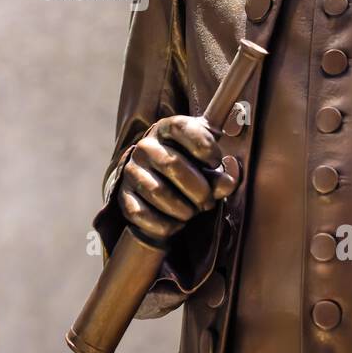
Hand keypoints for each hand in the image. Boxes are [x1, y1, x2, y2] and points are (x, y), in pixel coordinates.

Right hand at [117, 116, 236, 242]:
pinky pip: (141, 213)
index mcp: (167, 128)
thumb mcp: (206, 162)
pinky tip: (176, 223)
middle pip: (172, 165)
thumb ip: (220, 173)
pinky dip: (164, 224)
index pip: (184, 128)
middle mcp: (145, 146)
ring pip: (158, 192)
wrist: (157, 178)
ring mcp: (132, 170)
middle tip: (208, 202)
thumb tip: (227, 183)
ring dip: (183, 209)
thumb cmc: (190, 165)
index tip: (216, 163)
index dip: (205, 147)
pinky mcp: (123, 195)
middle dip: (198, 190)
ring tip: (192, 212)